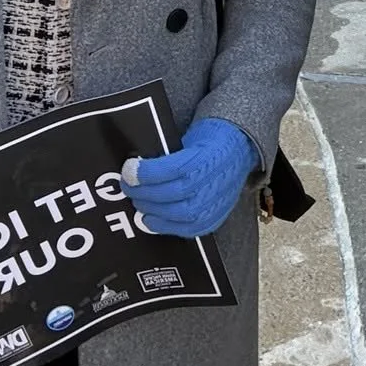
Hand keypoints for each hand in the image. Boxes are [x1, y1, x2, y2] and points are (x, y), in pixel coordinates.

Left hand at [121, 118, 258, 237]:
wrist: (237, 149)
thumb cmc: (207, 140)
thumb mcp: (189, 135)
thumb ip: (166, 152)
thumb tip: (135, 165)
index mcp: (211, 154)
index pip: (176, 169)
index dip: (149, 173)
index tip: (129, 169)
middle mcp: (217, 180)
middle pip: (177, 194)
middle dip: (146, 192)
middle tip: (128, 186)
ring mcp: (219, 202)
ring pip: (183, 214)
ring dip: (153, 210)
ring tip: (137, 202)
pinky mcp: (216, 217)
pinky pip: (191, 229)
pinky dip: (167, 226)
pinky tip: (151, 219)